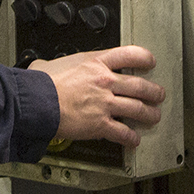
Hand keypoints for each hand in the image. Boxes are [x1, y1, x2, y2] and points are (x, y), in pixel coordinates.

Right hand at [35, 45, 165, 148]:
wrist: (35, 102)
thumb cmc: (39, 84)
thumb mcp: (49, 64)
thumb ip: (55, 66)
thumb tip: (43, 66)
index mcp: (94, 62)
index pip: (129, 54)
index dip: (144, 57)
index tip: (150, 62)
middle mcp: (104, 81)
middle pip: (139, 85)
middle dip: (153, 91)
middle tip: (158, 94)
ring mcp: (104, 103)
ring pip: (137, 108)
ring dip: (149, 114)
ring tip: (154, 117)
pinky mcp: (100, 124)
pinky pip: (123, 132)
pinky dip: (131, 137)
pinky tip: (133, 139)